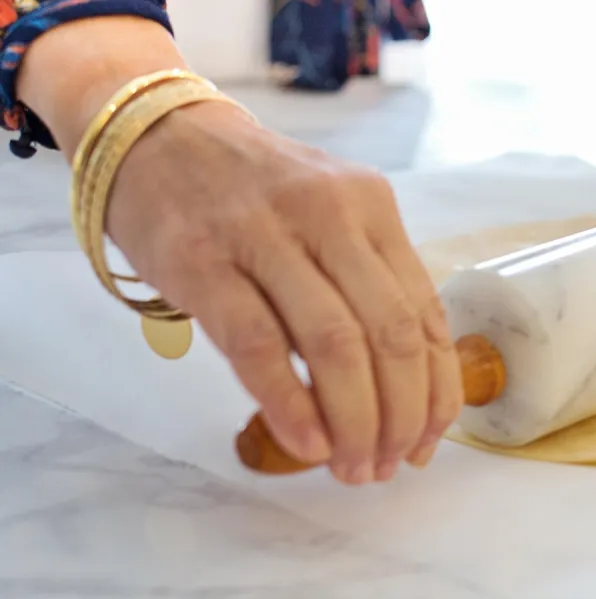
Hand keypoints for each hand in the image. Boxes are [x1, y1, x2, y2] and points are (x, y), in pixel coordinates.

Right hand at [17, 16, 461, 485]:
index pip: (426, 312)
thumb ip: (366, 280)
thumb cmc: (253, 189)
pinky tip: (307, 443)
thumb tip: (403, 386)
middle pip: (391, 334)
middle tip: (388, 465)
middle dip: (400, 415)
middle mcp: (330, 213)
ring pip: (335, 344)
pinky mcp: (202, 261)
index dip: (435, 388)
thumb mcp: (329, 214)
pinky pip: (258, 345)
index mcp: (372, 207)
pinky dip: (291, 403)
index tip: (427, 440)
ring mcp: (264, 234)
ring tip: (353, 467)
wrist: (157, 131)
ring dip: (354, 420)